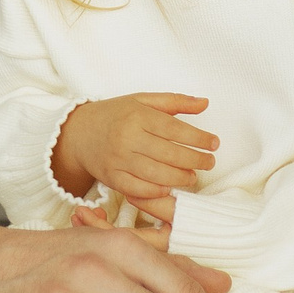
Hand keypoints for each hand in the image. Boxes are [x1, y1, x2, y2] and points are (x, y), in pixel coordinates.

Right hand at [54, 91, 216, 213]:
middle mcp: (127, 137)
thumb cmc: (116, 115)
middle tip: (210, 162)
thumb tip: (205, 103)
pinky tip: (169, 188)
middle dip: (195, 160)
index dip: (199, 138)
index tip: (214, 143)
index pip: (175, 128)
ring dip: (180, 178)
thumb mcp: (142, 100)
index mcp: (137, 115)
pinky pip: (139, 189)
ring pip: (157, 174)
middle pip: (169, 153)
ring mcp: (118, 160)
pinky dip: (157, 191)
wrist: (79, 133)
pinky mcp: (112, 178)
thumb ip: (175, 101)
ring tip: (193, 176)